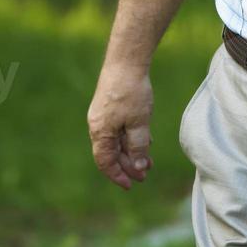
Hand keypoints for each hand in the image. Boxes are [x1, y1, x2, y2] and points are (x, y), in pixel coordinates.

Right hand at [87, 61, 153, 189]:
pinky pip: (119, 129)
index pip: (105, 162)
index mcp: (100, 132)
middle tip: (146, 174)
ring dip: (132, 152)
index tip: (131, 185)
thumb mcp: (139, 123)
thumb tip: (139, 168)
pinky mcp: (110, 107)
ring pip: (116, 141)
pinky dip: (131, 139)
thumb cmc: (131, 92)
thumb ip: (138, 147)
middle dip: (128, 165)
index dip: (118, 175)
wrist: (126, 62)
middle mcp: (98, 125)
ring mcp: (103, 115)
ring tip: (149, 161)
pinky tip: (145, 141)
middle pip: (111, 153)